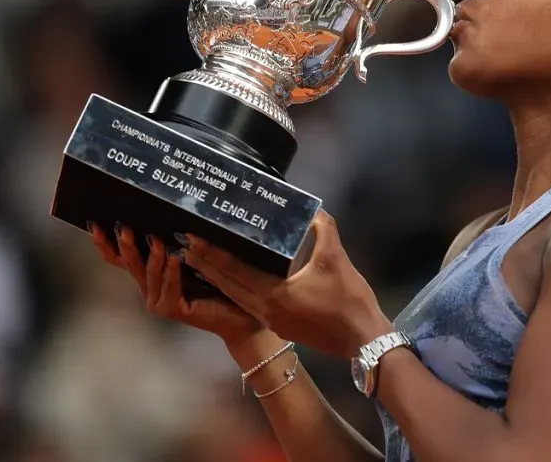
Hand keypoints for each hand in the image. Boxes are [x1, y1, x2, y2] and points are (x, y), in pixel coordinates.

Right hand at [87, 222, 263, 345]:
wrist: (238, 313)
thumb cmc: (217, 282)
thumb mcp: (192, 256)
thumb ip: (178, 242)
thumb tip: (168, 208)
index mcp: (149, 275)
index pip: (119, 259)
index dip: (105, 243)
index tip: (94, 224)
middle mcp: (149, 288)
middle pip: (129, 264)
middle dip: (125, 245)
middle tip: (123, 226)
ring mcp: (159, 301)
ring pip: (149, 274)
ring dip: (151, 256)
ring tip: (155, 238)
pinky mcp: (173, 309)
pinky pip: (169, 287)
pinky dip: (171, 271)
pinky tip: (174, 257)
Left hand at [179, 210, 392, 358]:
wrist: (363, 339)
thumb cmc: (349, 300)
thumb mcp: (336, 258)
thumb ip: (322, 229)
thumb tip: (311, 211)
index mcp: (274, 295)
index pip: (234, 270)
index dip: (212, 253)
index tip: (193, 238)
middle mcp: (265, 310)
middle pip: (227, 285)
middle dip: (206, 264)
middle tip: (186, 245)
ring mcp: (272, 321)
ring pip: (236, 296)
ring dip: (217, 278)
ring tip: (200, 260)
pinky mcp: (281, 326)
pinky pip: (248, 303)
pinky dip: (235, 289)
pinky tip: (233, 279)